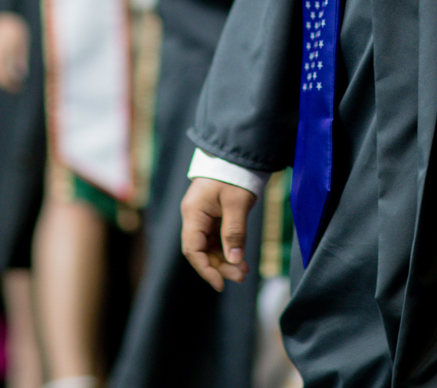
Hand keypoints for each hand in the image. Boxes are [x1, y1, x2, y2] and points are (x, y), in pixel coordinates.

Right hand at [0, 12, 30, 92]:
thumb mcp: (20, 40)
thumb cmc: (13, 26)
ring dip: (2, 81)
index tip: (19, 90)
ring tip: (15, 84)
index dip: (9, 85)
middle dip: (6, 85)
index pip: (0, 76)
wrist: (0, 13)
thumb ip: (19, 57)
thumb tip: (21, 75)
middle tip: (18, 90)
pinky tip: (8, 75)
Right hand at [181, 177, 257, 291]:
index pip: (192, 249)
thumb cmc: (235, 174)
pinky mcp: (214, 214)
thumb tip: (234, 260)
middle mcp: (195, 216)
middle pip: (201, 250)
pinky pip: (217, 238)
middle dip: (220, 266)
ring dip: (225, 260)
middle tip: (241, 276)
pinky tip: (240, 258)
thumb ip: (234, 232)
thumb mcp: (237, 203)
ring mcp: (204, 215)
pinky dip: (228, 249)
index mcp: (193, 213)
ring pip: (210, 246)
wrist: (239, 153)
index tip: (221, 284)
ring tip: (244, 270)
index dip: (205, 269)